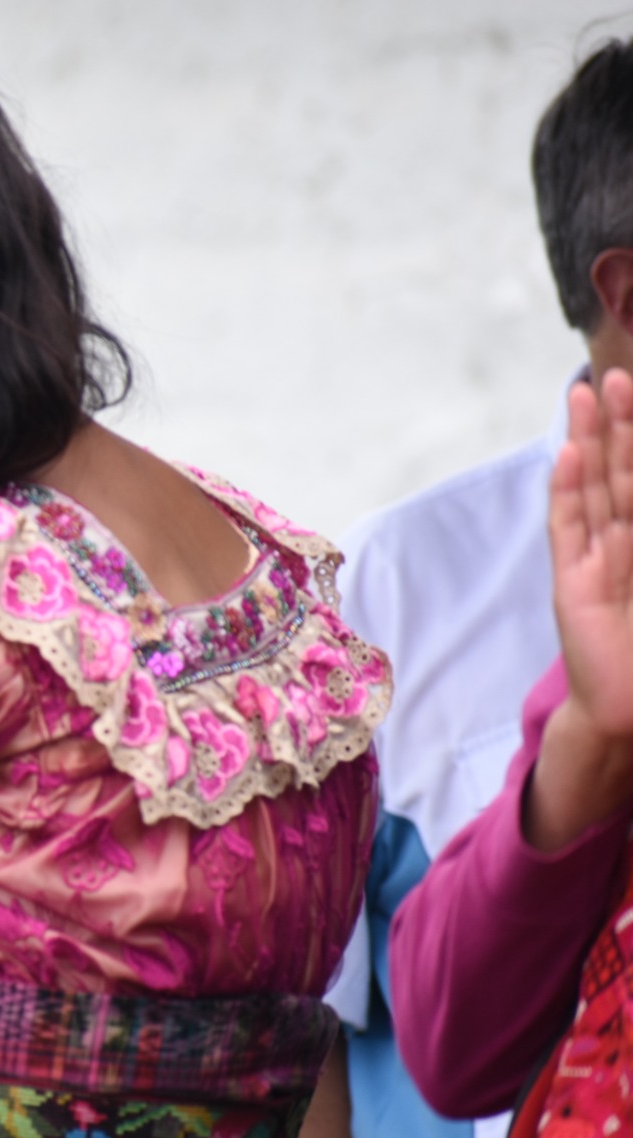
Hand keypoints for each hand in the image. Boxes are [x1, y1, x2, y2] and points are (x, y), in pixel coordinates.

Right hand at [551, 367, 632, 739]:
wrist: (631, 709)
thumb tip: (620, 489)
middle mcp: (625, 541)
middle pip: (620, 471)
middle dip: (618, 424)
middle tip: (614, 376)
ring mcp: (596, 558)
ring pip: (593, 488)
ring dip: (588, 442)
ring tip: (584, 395)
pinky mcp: (573, 582)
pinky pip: (568, 530)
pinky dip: (565, 493)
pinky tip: (565, 459)